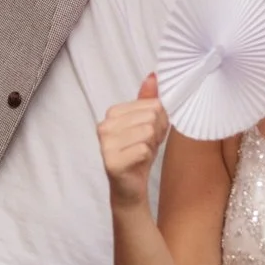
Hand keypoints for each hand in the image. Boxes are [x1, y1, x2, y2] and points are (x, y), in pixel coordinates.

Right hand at [100, 74, 167, 212]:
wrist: (130, 188)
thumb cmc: (139, 153)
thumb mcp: (147, 124)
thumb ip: (148, 99)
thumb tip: (154, 75)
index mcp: (112, 113)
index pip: (152, 104)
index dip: (159, 120)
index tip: (150, 134)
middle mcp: (104, 126)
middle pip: (150, 117)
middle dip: (157, 133)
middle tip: (147, 145)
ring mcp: (105, 144)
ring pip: (147, 132)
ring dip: (152, 145)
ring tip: (143, 153)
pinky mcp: (112, 161)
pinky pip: (143, 149)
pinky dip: (146, 157)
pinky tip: (138, 162)